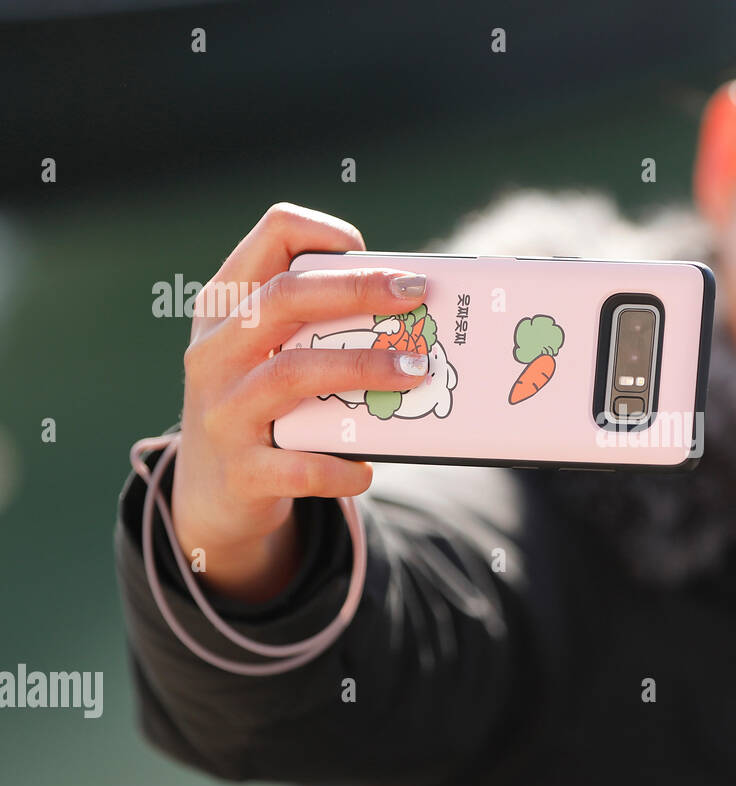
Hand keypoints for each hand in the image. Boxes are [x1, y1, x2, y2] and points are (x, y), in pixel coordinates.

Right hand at [170, 203, 433, 602]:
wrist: (211, 496)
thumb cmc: (263, 406)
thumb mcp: (266, 355)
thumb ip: (317, 326)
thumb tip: (414, 312)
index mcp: (225, 309)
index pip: (270, 239)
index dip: (321, 233)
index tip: (368, 252)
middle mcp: (216, 353)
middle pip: (284, 298)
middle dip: (357, 290)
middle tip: (415, 295)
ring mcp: (222, 412)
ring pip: (292, 373)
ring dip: (363, 368)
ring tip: (417, 371)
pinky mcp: (240, 472)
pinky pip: (299, 465)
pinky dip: (341, 466)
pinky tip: (368, 467)